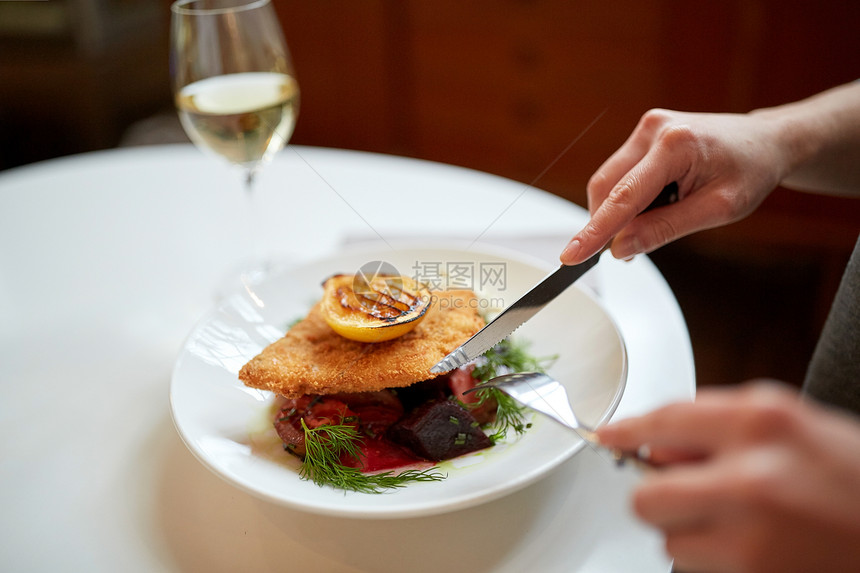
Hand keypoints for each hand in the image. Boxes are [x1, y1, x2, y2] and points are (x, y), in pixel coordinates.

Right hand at [560, 109, 785, 263]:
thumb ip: (665, 229)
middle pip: (606, 187)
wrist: (766, 141)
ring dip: (621, 213)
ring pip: (608, 183)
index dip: (595, 231)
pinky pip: (619, 175)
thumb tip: (621, 248)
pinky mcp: (643, 136)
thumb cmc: (750, 171)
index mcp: (676, 144)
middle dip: (608, 224)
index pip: (624, 197)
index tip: (571, 256)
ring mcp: (645, 130)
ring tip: (657, 222)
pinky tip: (654, 207)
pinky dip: (628, 200)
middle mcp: (653, 129)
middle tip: (629, 251)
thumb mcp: (718, 210)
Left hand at [596, 382, 859, 572]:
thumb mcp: (792, 423)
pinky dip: (716, 561)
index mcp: (761, 420)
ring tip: (745, 524)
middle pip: (646, 498)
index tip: (608, 437)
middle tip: (685, 495)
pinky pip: (698, 569)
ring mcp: (754, 535)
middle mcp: (751, 476)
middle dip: (657, 498)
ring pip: (670, 542)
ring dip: (693, 534)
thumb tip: (655, 447)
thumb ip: (718, 425)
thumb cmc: (852, 475)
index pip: (665, 419)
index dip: (628, 430)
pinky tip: (758, 546)